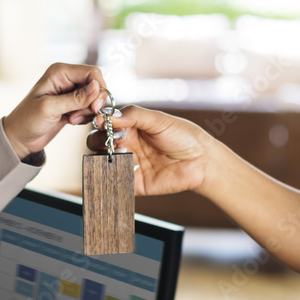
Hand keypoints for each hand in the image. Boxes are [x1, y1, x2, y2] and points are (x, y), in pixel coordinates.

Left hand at [3, 63, 107, 158]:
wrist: (19, 137)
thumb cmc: (27, 120)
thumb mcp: (50, 108)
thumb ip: (75, 98)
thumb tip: (97, 88)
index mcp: (60, 72)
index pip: (92, 72)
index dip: (98, 89)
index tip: (95, 107)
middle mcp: (67, 78)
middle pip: (96, 85)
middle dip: (92, 103)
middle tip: (78, 116)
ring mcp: (70, 92)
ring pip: (94, 98)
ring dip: (87, 112)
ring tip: (71, 120)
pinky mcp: (72, 105)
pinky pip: (89, 108)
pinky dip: (85, 116)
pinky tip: (70, 121)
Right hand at [86, 105, 222, 195]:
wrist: (201, 162)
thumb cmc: (184, 137)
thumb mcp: (159, 120)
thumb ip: (133, 115)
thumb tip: (107, 116)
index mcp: (131, 127)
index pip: (105, 123)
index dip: (100, 122)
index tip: (102, 122)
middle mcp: (127, 144)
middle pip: (98, 141)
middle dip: (100, 139)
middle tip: (115, 140)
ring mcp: (129, 164)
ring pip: (102, 161)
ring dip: (103, 156)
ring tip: (119, 153)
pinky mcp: (134, 183)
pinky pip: (115, 181)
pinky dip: (110, 176)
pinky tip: (119, 169)